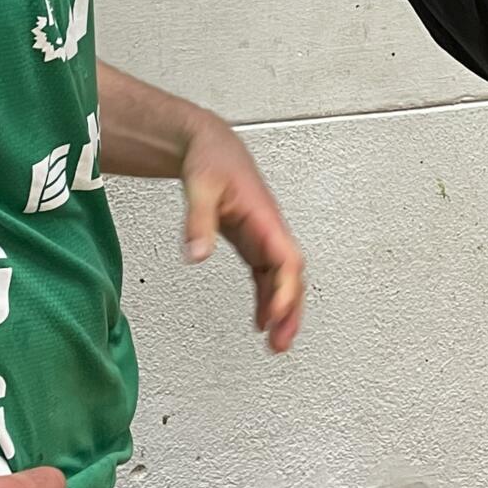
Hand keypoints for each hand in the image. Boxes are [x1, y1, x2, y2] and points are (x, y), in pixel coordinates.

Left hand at [180, 120, 307, 353]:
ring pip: (283, 279)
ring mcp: (263, 236)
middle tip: (282, 343)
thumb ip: (198, 222)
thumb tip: (196, 257)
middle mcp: (269, 229)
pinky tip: (261, 321)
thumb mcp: (200, 187)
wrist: (209, 144)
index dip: (285, 290)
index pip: (286, 259)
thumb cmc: (210, 160)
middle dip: (291, 309)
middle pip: (292, 275)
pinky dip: (267, 299)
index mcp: (265, 217)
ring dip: (283, 310)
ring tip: (276, 344)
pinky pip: (267, 275)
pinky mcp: (252, 241)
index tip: (273, 316)